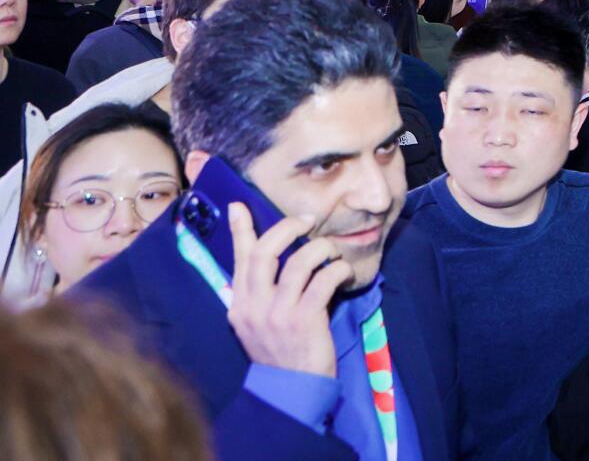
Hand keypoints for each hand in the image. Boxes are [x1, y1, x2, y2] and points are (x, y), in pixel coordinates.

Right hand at [224, 205, 350, 377]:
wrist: (291, 388)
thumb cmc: (280, 350)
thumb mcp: (257, 322)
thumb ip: (257, 293)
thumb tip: (261, 260)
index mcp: (239, 304)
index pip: (239, 259)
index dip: (239, 230)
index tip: (238, 205)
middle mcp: (253, 306)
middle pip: (265, 251)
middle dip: (288, 227)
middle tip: (308, 220)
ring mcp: (278, 314)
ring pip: (299, 261)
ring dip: (321, 248)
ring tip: (331, 251)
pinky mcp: (305, 320)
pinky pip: (323, 280)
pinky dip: (337, 269)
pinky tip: (343, 272)